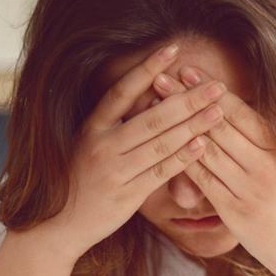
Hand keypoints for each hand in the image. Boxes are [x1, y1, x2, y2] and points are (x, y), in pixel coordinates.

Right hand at [33, 44, 228, 262]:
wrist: (57, 226)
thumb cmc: (79, 182)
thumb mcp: (89, 146)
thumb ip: (117, 125)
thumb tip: (153, 98)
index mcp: (90, 127)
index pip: (122, 91)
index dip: (147, 68)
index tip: (173, 49)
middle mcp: (101, 145)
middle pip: (151, 116)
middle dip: (187, 99)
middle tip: (216, 85)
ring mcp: (113, 170)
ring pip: (160, 143)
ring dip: (193, 125)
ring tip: (218, 110)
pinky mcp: (125, 195)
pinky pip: (160, 172)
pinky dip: (183, 158)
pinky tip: (202, 144)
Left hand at [153, 67, 275, 275]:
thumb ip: (273, 146)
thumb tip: (249, 118)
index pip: (241, 113)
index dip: (212, 90)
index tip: (190, 70)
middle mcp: (265, 165)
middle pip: (218, 125)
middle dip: (187, 98)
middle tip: (161, 75)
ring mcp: (249, 189)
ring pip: (207, 149)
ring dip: (178, 124)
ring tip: (157, 104)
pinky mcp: (235, 212)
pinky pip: (204, 181)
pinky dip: (184, 160)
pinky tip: (164, 145)